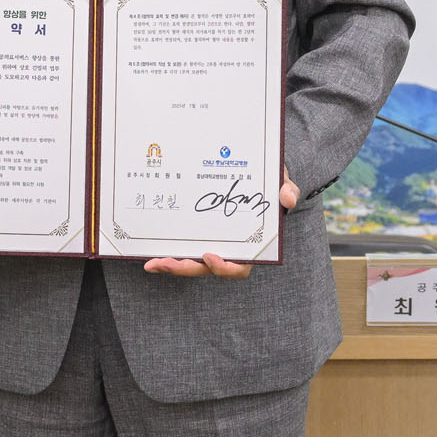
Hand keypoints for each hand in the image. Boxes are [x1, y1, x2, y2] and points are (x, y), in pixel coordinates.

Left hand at [141, 170, 299, 279]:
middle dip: (185, 268)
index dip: (225, 267)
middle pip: (206, 268)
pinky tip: (148, 249)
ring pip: (190, 262)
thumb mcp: (279, 179)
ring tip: (152, 262)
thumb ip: (285, 187)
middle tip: (164, 262)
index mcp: (249, 243)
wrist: (251, 168)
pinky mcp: (194, 233)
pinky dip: (166, 250)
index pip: (239, 266)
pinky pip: (180, 248)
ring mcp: (210, 242)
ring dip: (171, 264)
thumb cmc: (267, 180)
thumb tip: (287, 197)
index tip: (210, 256)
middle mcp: (228, 248)